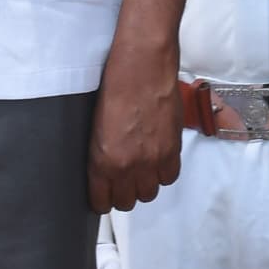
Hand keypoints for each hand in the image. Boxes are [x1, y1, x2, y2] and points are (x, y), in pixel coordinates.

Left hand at [86, 46, 182, 211]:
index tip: (103, 197)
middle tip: (121, 182)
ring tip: (139, 170)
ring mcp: (153, 160)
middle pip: (128, 202)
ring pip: (150, 193)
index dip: (102, 201)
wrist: (143, 67)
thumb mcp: (96, 127)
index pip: (102, 201)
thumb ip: (102, 155)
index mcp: (103, 161)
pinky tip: (156, 160)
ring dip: (144, 184)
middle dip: (123, 194)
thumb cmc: (115, 88)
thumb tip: (106, 172)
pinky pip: (170, 177)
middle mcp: (129, 166)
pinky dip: (163, 172)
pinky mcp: (173, 150)